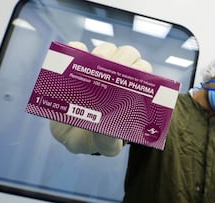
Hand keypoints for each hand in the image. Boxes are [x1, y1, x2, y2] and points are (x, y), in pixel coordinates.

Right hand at [50, 41, 151, 155]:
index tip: (133, 77)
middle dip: (123, 59)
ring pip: (107, 49)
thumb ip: (108, 141)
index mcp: (132, 91)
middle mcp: (117, 75)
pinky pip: (77, 48)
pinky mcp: (75, 63)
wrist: (70, 135)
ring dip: (103, 52)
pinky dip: (76, 49)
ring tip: (94, 63)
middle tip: (113, 67)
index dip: (141, 71)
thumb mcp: (104, 145)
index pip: (144, 73)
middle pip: (129, 56)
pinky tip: (73, 56)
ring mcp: (97, 67)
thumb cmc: (94, 138)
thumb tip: (107, 131)